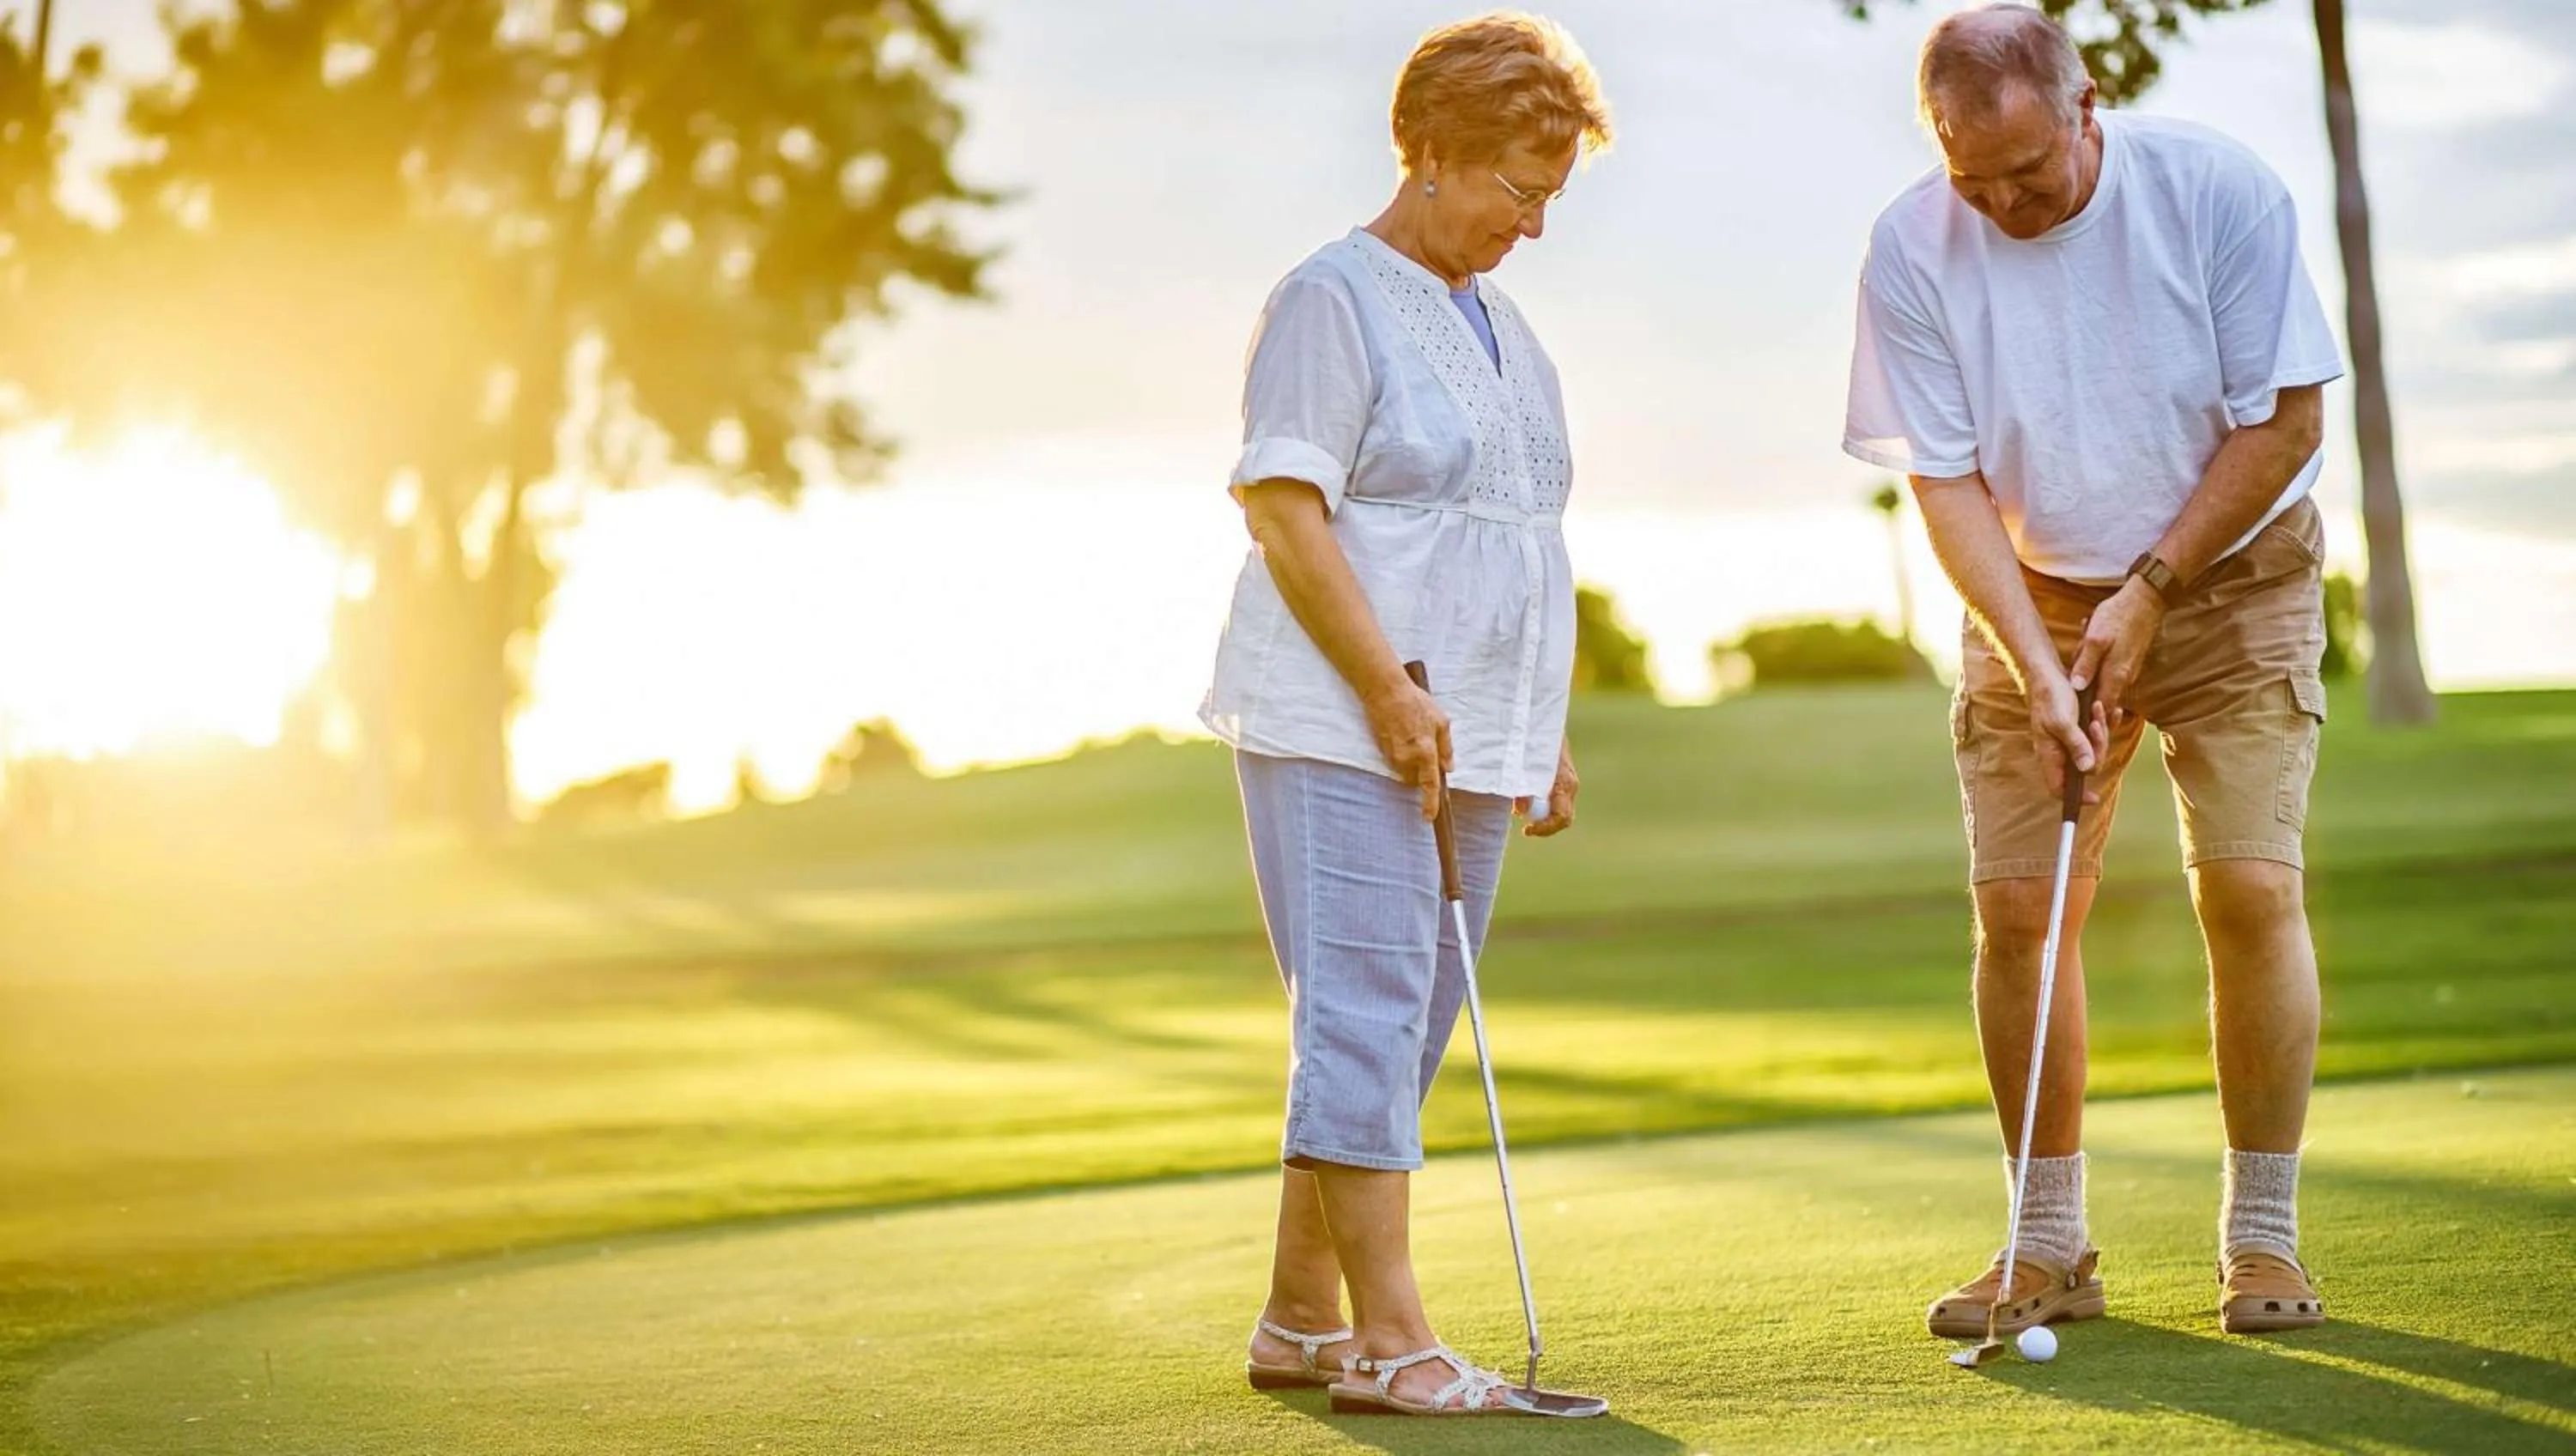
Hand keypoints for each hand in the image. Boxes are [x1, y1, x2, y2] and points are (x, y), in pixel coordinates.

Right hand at [1364, 676, 1451, 820]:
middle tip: (1426, 750)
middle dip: (1422, 773)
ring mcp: (1392, 756)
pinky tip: (1403, 736)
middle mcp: (1408, 757)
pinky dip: (1401, 756)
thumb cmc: (1416, 703)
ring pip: (1405, 772)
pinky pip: (1395, 763)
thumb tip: (1449, 768)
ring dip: (1412, 764)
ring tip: (1413, 737)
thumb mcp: (1441, 721)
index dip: (1430, 803)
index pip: (1429, 784)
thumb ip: (1446, 747)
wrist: (1385, 691)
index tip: (1428, 817)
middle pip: (1415, 780)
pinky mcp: (1382, 751)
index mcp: (1426, 750)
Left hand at [1515, 743, 1579, 837]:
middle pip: (1562, 818)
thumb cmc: (1532, 735)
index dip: (1545, 828)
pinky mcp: (1559, 778)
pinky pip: (1554, 800)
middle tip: (1525, 828)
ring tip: (1519, 809)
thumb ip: (1523, 784)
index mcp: (1565, 781)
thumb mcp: (1525, 759)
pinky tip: (1523, 799)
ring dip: (1540, 816)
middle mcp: (1569, 784)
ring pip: (1559, 810)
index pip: (1562, 817)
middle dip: (1543, 825)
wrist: (1540, 714)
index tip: (1526, 830)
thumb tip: (1522, 811)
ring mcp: (1566, 782)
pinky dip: (1540, 805)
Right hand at [2029, 670, 2110, 806]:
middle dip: (2097, 748)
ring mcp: (2070, 740)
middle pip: (2085, 767)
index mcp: (2049, 753)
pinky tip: (2108, 710)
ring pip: (2094, 750)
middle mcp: (2059, 751)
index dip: (2074, 797)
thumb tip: (2087, 769)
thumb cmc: (2051, 696)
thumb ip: (2075, 745)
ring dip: (2101, 731)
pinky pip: (2097, 734)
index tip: (2094, 798)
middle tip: (2096, 725)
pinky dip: (2105, 723)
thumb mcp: (2063, 721)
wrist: (2049, 671)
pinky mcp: (2079, 728)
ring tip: (2097, 709)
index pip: (2058, 787)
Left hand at [2066, 579, 2165, 728]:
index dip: (2086, 715)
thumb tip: (2076, 688)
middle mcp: (2124, 678)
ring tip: (2082, 641)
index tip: (2070, 712)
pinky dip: (2094, 656)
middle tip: (2074, 661)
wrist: (2145, 599)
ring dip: (2087, 666)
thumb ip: (2085, 664)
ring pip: (2100, 679)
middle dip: (2082, 686)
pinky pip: (2105, 666)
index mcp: (2116, 677)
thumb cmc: (2118, 617)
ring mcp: (2127, 670)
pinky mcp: (2127, 660)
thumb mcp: (2095, 640)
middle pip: (2099, 696)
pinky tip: (2088, 635)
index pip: (2101, 709)